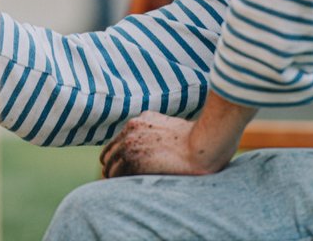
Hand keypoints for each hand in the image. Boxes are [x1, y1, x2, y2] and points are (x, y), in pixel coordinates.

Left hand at [100, 97, 256, 178]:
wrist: (203, 144)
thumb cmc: (197, 140)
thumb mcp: (171, 128)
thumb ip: (156, 134)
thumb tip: (156, 152)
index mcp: (140, 120)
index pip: (119, 141)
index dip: (118, 156)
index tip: (121, 167)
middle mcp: (131, 129)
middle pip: (110, 153)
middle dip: (112, 166)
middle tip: (116, 182)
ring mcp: (130, 143)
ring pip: (110, 165)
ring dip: (114, 177)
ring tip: (120, 191)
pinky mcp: (133, 159)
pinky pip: (116, 175)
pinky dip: (119, 184)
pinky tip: (126, 191)